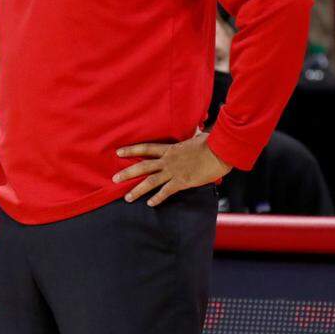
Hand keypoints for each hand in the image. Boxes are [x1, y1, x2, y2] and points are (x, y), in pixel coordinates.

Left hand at [112, 133, 231, 206]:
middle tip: (114, 179)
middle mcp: (168, 160)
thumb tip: (197, 129)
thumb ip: (192, 135)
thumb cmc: (211, 142)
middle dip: (127, 173)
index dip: (131, 150)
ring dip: (137, 190)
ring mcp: (174, 171)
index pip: (146, 148)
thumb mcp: (197, 136)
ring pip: (151, 181)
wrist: (220, 150)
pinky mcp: (182, 181)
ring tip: (127, 197)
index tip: (118, 152)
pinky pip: (166, 191)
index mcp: (170, 149)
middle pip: (143, 166)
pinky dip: (157, 198)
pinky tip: (150, 204)